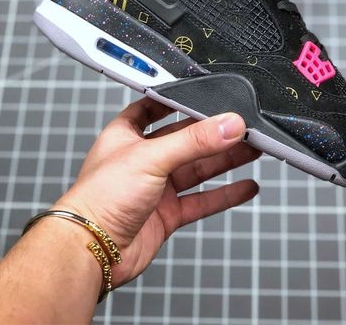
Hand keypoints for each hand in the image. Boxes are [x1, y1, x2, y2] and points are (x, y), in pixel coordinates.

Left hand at [53, 98, 260, 287]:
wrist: (91, 251)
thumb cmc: (99, 198)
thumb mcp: (151, 156)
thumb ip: (194, 141)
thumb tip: (228, 125)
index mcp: (128, 134)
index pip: (157, 108)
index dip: (181, 100)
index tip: (209, 94)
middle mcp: (143, 158)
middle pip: (186, 139)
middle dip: (215, 133)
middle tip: (244, 126)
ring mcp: (156, 187)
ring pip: (198, 169)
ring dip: (226, 160)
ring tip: (254, 149)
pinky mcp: (167, 214)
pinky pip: (202, 200)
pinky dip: (225, 194)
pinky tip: (245, 187)